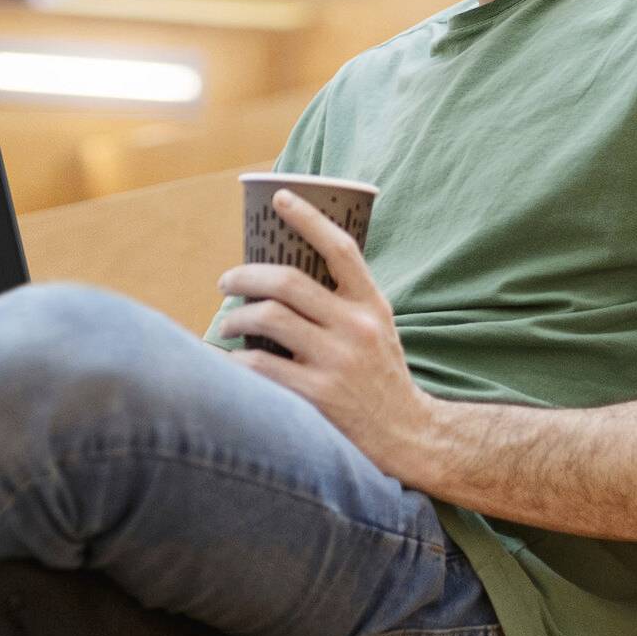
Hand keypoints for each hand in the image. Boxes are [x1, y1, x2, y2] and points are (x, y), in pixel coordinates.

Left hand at [218, 189, 436, 481]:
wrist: (410, 437)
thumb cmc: (382, 377)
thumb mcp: (378, 328)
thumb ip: (345, 300)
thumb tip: (285, 273)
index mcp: (371, 304)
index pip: (340, 248)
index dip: (309, 218)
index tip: (280, 198)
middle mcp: (356, 328)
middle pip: (287, 282)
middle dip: (245, 276)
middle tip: (226, 281)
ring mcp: (337, 362)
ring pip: (269, 319)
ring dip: (236, 317)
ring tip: (226, 323)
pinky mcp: (318, 396)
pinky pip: (262, 365)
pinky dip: (236, 359)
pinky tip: (228, 359)